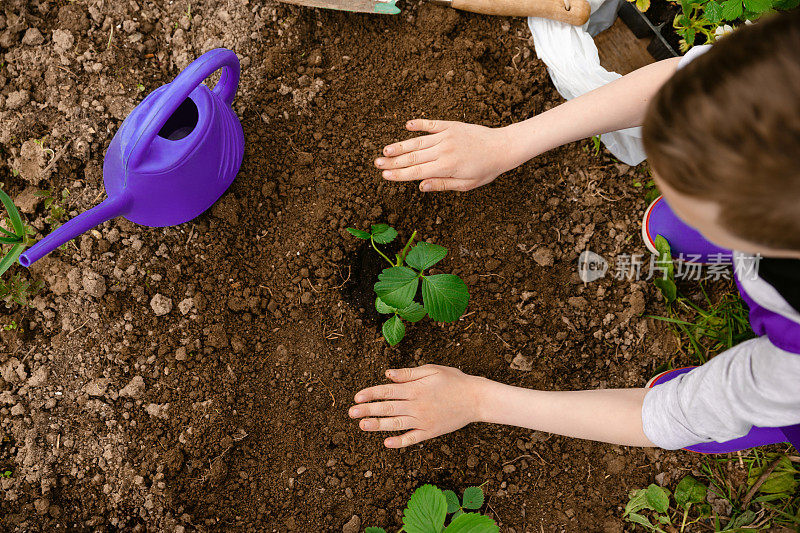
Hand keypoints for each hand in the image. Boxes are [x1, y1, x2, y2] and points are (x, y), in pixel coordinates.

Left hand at [349, 365, 485, 447]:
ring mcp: (423, 420)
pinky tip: (387, 443)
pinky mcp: (430, 431)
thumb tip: (387, 374)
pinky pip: (412, 438)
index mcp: (415, 388)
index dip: (371, 393)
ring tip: (362, 425)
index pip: (387, 391)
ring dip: (378, 425)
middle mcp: (416, 405)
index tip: (357, 397)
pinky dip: (400, 442)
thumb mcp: (431, 370)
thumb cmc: (454, 380)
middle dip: (368, 410)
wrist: (476, 399)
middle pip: (388, 408)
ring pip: (396, 424)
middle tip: (350, 412)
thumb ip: (408, 373)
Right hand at [375, 119, 513, 192]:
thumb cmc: (486, 170)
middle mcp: (444, 150)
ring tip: (385, 149)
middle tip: (376, 163)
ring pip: (418, 141)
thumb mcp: (466, 184)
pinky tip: (406, 125)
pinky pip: (432, 124)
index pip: (417, 172)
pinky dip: (419, 124)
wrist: (502, 147)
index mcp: (447, 167)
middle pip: (413, 157)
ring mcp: (447, 136)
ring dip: (400, 146)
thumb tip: (421, 186)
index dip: (399, 174)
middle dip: (393, 161)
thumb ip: (442, 184)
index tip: (384, 175)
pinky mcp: (452, 126)